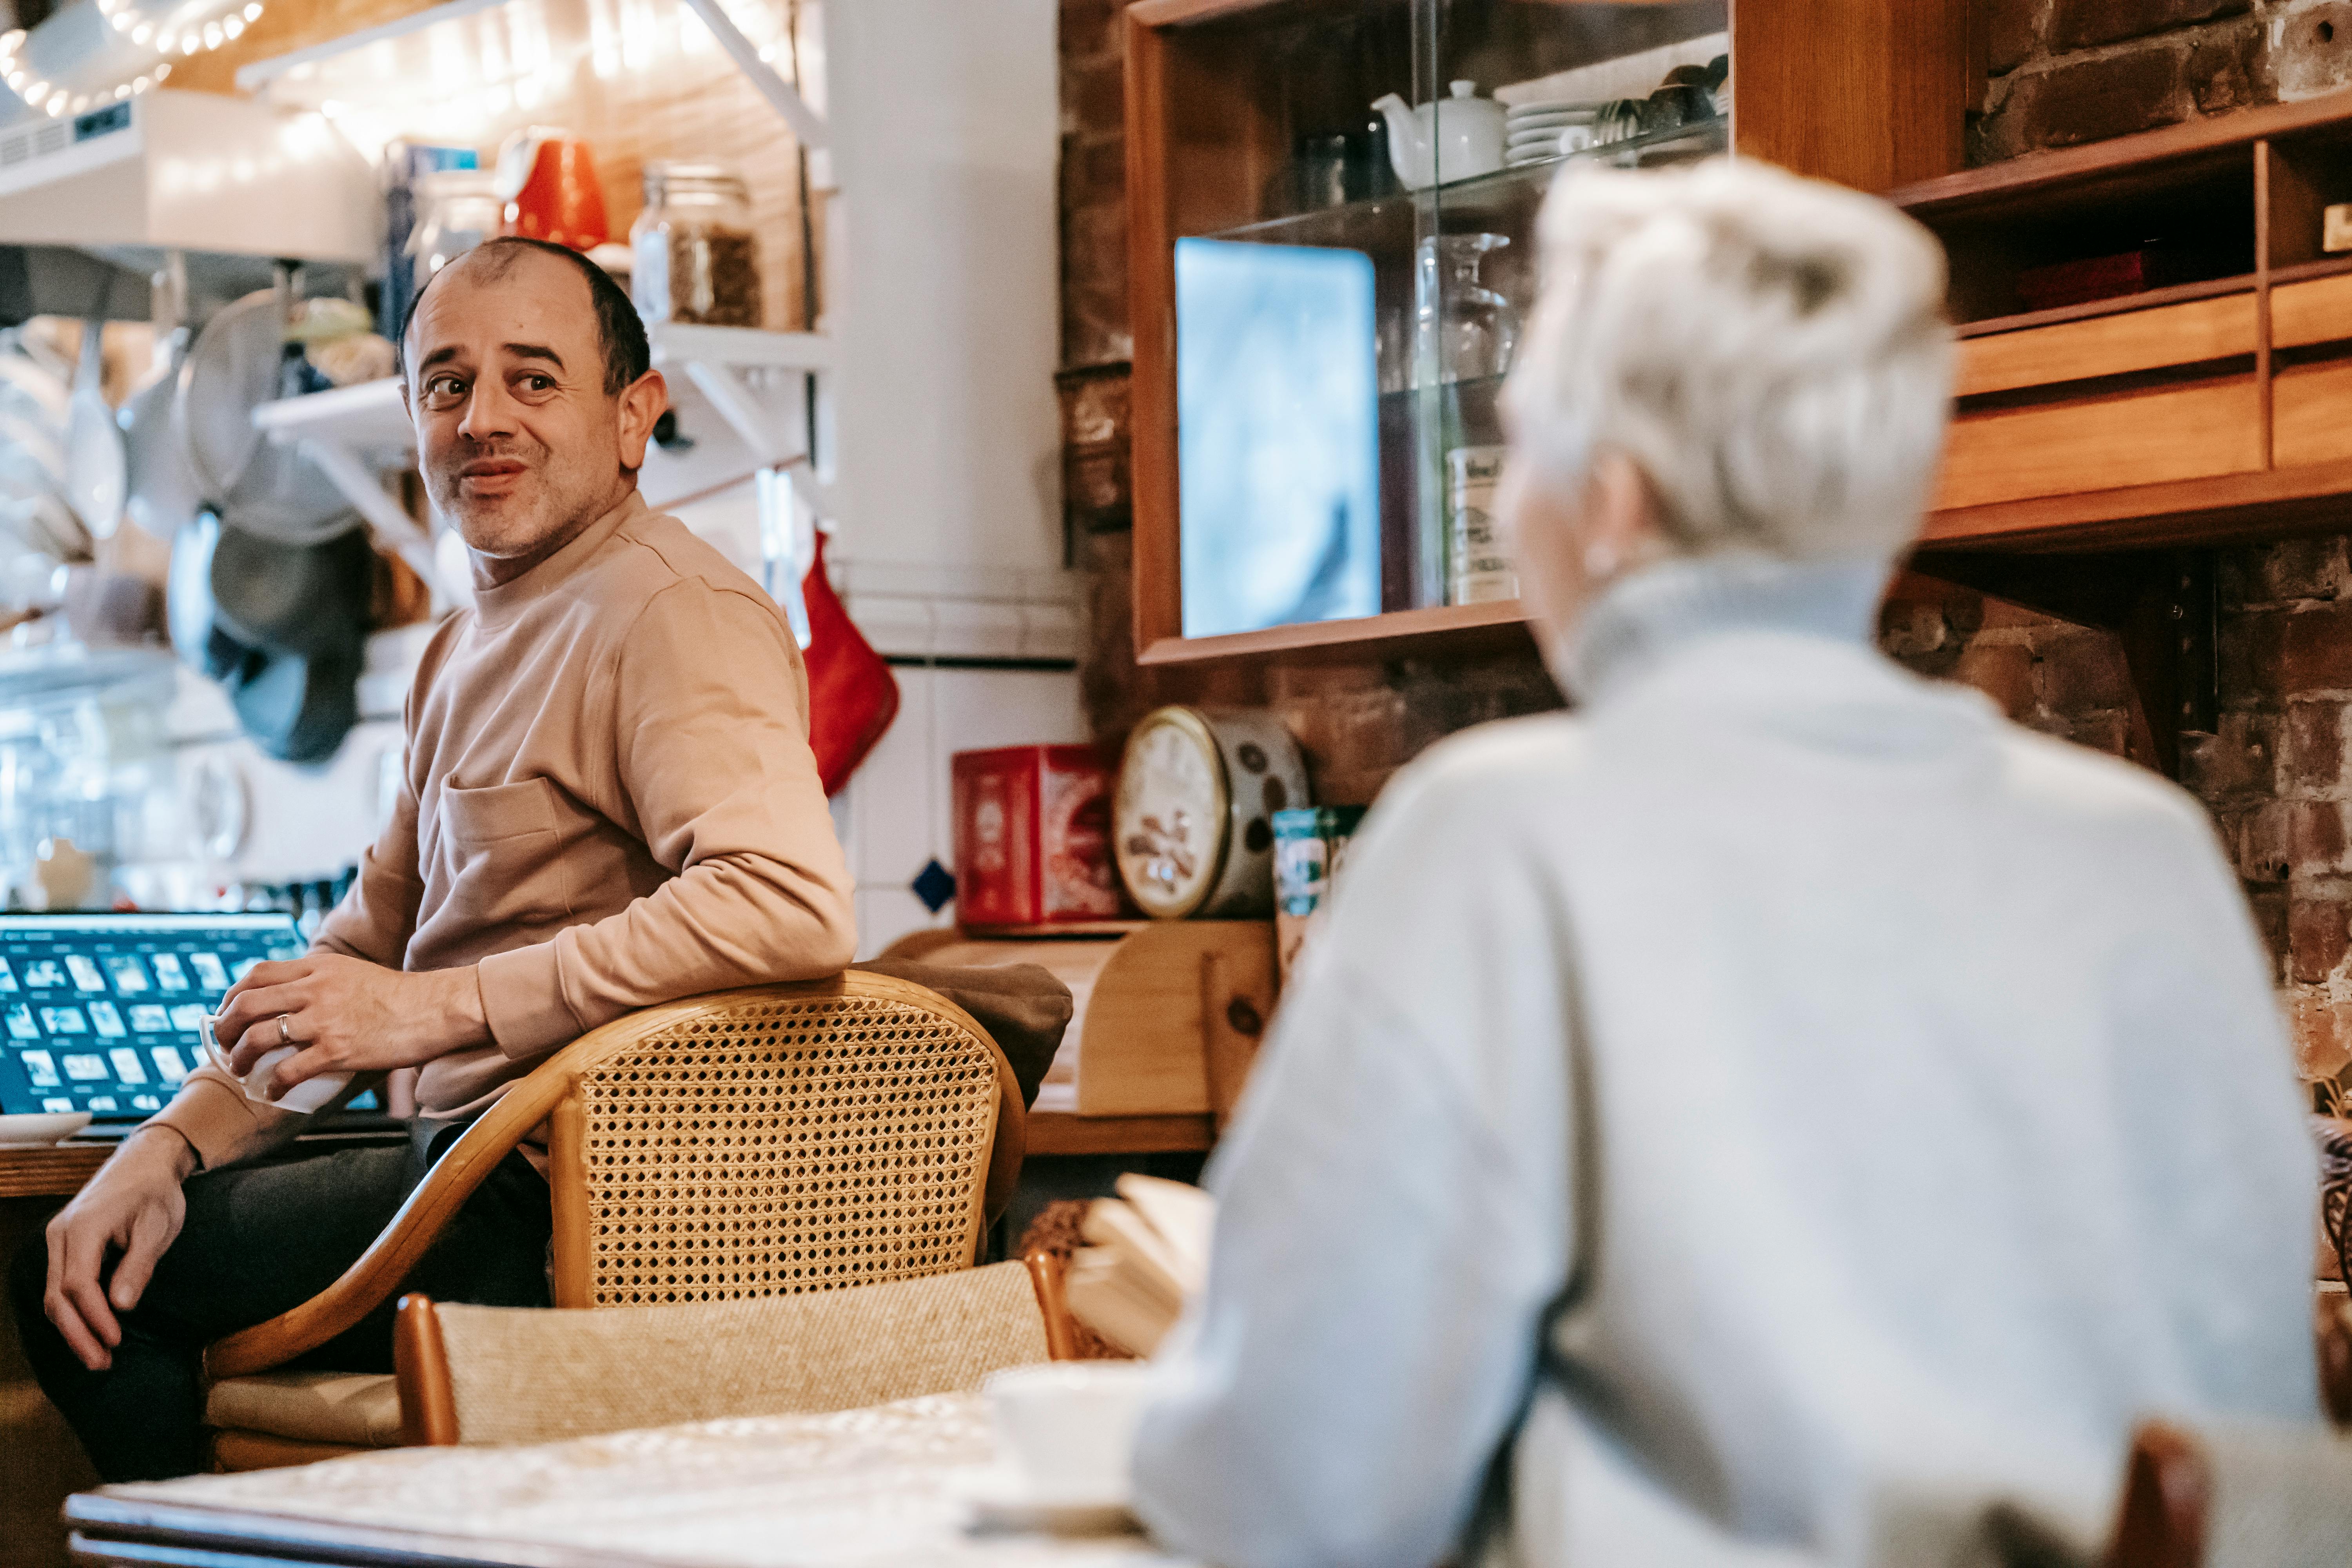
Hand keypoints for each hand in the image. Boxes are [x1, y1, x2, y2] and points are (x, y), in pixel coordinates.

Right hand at [44, 1127, 194, 1370]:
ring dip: (74, 1329)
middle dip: (78, 1334)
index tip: (115, 1341)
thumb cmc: (155, 1193)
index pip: (79, 1285)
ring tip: (98, 1357)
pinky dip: (73, 1312)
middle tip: (102, 1364)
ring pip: (54, 1295)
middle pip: (58, 1296)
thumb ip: (138, 1266)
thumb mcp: (157, 1227)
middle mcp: (60, 1234)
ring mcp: (58, 1240)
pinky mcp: (64, 1246)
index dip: (94, 1318)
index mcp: (83, 1228)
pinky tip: (90, 1332)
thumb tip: (120, 1306)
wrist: (144, 1163)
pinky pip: (60, 1285)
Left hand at [214, 954, 487, 1097]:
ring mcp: (325, 1019)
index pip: (257, 974)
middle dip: (225, 1028)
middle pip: (247, 1004)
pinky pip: (289, 1070)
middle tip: (224, 1045)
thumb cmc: (400, 996)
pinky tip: (272, 1092)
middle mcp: (315, 988)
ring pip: (260, 1036)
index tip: (226, 1013)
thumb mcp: (353, 973)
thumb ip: (320, 981)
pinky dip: (273, 1085)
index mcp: (318, 967)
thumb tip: (291, 1000)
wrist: (435, 1009)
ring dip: (240, 1057)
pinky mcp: (337, 1049)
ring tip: (239, 1070)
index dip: (231, 995)